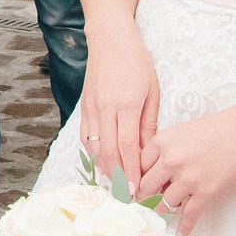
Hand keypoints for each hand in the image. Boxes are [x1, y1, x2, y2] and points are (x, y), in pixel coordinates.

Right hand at [77, 27, 158, 188]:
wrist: (110, 39)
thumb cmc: (136, 62)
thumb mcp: (152, 91)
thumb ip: (148, 124)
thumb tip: (149, 153)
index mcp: (125, 105)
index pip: (127, 148)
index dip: (133, 173)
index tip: (140, 191)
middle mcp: (104, 109)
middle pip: (109, 153)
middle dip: (120, 178)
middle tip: (130, 196)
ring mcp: (91, 109)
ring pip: (94, 148)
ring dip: (106, 169)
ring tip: (119, 184)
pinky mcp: (83, 107)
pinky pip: (86, 137)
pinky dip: (94, 154)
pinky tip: (103, 163)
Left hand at [136, 105, 235, 235]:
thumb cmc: (216, 129)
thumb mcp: (182, 131)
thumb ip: (165, 150)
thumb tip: (155, 174)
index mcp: (163, 142)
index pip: (138, 165)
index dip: (137, 176)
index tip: (135, 186)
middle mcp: (171, 161)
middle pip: (146, 186)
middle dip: (145, 196)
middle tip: (143, 203)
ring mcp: (188, 178)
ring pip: (164, 203)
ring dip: (163, 210)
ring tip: (161, 216)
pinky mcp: (205, 192)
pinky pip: (188, 215)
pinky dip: (183, 226)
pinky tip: (179, 233)